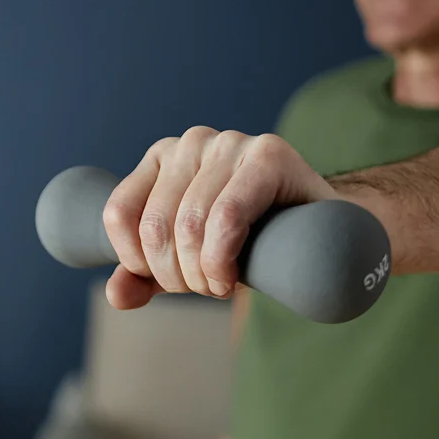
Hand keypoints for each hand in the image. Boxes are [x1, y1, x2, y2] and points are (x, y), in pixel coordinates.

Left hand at [102, 127, 335, 309]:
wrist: (321, 232)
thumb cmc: (248, 242)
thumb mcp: (184, 262)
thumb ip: (144, 276)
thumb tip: (116, 294)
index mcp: (160, 160)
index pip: (119, 214)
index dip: (137, 262)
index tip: (167, 281)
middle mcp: (189, 143)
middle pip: (155, 227)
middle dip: (176, 275)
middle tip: (205, 288)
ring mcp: (229, 143)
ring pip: (189, 226)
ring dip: (202, 275)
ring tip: (222, 284)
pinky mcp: (268, 154)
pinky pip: (225, 217)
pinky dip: (221, 259)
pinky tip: (232, 275)